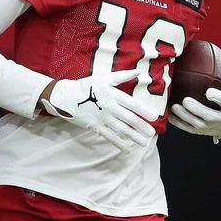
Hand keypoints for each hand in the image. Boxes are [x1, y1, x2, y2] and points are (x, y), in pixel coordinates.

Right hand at [41, 70, 158, 152]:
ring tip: (144, 143)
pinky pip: (109, 136)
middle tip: (152, 133)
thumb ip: (123, 76)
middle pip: (128, 119)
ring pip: (121, 129)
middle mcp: (109, 108)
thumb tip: (139, 72)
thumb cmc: (87, 86)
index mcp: (113, 94)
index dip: (143, 110)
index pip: (132, 104)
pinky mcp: (96, 127)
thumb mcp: (104, 77)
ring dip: (133, 137)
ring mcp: (103, 118)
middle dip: (141, 126)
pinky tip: (128, 149)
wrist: (66, 97)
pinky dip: (119, 143)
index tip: (154, 116)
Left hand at [169, 50, 220, 141]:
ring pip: (197, 124)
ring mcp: (213, 128)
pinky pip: (190, 129)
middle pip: (209, 116)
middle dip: (197, 109)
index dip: (218, 98)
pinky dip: (179, 123)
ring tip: (174, 107)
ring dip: (185, 116)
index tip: (209, 91)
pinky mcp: (204, 132)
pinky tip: (169, 115)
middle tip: (186, 100)